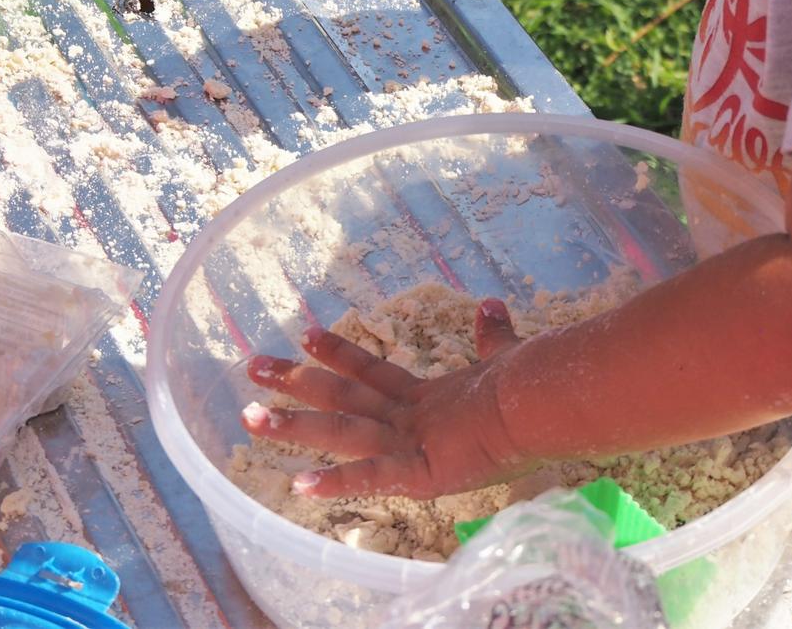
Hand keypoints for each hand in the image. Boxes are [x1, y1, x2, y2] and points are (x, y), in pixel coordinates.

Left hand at [239, 299, 535, 498]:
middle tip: (253, 366)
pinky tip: (299, 486)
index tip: (306, 335)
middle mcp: (410, 415)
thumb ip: (494, 336)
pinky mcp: (419, 470)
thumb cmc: (532, 384)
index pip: (372, 372)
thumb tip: (490, 304)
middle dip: (296, 381)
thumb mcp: (510, 359)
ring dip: (294, 425)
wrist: (542, 401)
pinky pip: (371, 478)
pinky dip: (337, 483)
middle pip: (342, 395)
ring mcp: (410, 440)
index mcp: (430, 396)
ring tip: (249, 416)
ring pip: (341, 430)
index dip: (338, 354)